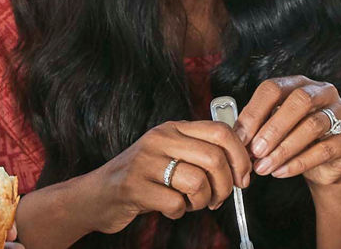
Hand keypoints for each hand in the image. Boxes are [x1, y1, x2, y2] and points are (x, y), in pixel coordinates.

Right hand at [77, 120, 252, 232]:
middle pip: (214, 158)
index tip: (242, 178)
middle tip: (218, 199)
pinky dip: (179, 213)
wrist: (97, 195)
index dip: (240, 157)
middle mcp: (159, 139)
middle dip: (224, 186)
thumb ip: (200, 152)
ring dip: (202, 201)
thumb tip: (241, 163)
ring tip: (190, 204)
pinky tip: (169, 210)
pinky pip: (176, 203)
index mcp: (173, 128)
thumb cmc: (143, 178)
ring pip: (197, 182)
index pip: (221, 132)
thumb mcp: (170, 154)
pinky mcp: (135, 187)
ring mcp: (145, 162)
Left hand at [234, 75, 340, 185]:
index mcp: (300, 83)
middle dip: (273, 128)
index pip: (274, 88)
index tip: (240, 136)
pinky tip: (281, 172)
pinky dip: (298, 163)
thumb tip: (236, 137)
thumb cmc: (297, 140)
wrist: (328, 164)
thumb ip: (258, 128)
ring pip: (312, 126)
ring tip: (264, 166)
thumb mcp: (276, 129)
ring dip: (284, 149)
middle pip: (298, 101)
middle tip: (255, 151)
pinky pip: (324, 150)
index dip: (254, 112)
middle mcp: (323, 92)